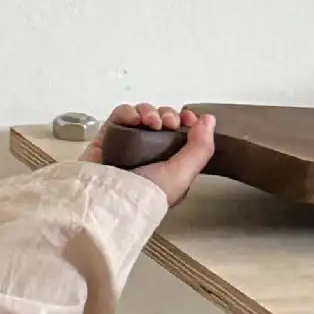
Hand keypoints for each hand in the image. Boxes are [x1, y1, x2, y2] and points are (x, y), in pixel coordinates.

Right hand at [88, 103, 216, 206]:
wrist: (110, 201)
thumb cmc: (148, 193)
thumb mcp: (183, 175)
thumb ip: (200, 148)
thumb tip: (209, 119)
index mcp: (166, 162)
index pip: (178, 133)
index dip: (185, 120)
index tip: (188, 118)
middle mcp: (146, 151)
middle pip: (160, 120)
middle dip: (168, 115)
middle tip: (169, 123)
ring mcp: (125, 144)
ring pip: (140, 115)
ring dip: (149, 112)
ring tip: (151, 122)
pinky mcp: (105, 138)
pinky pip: (118, 117)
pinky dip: (128, 112)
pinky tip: (133, 119)